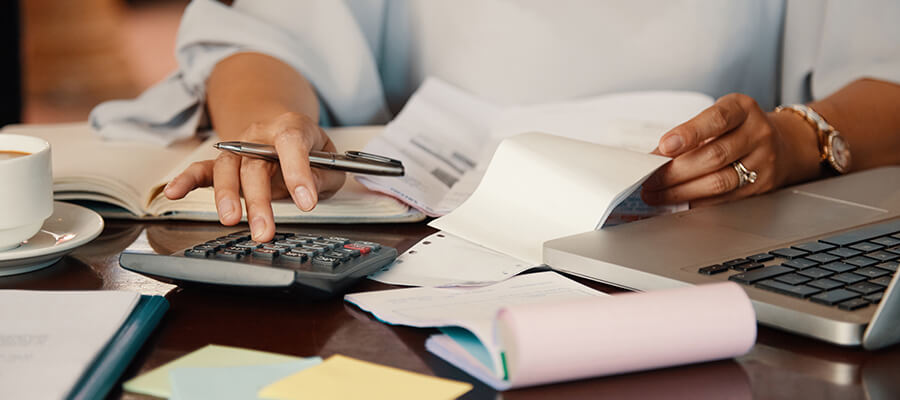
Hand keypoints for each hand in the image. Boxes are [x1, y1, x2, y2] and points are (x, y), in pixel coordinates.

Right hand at [163, 112, 345, 241]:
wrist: (286, 132)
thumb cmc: (311, 151)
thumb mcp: (330, 162)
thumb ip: (323, 175)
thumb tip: (308, 191)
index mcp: (291, 127)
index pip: (292, 143)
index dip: (298, 172)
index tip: (306, 202)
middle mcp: (260, 135)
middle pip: (255, 164)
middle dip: (259, 200)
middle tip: (265, 230)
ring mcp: (238, 148)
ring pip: (227, 169)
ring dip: (227, 197)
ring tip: (232, 221)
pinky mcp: (223, 163)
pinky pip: (201, 169)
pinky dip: (186, 180)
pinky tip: (173, 192)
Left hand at [641, 93, 808, 207]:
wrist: (783, 143)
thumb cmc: (739, 128)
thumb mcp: (719, 117)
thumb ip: (690, 133)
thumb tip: (654, 157)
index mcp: (743, 109)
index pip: (716, 119)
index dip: (689, 133)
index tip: (664, 145)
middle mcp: (757, 133)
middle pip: (714, 156)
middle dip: (675, 171)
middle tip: (650, 179)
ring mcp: (762, 161)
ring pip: (719, 181)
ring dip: (681, 191)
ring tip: (656, 194)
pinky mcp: (761, 186)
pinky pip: (724, 198)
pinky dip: (696, 201)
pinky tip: (678, 201)